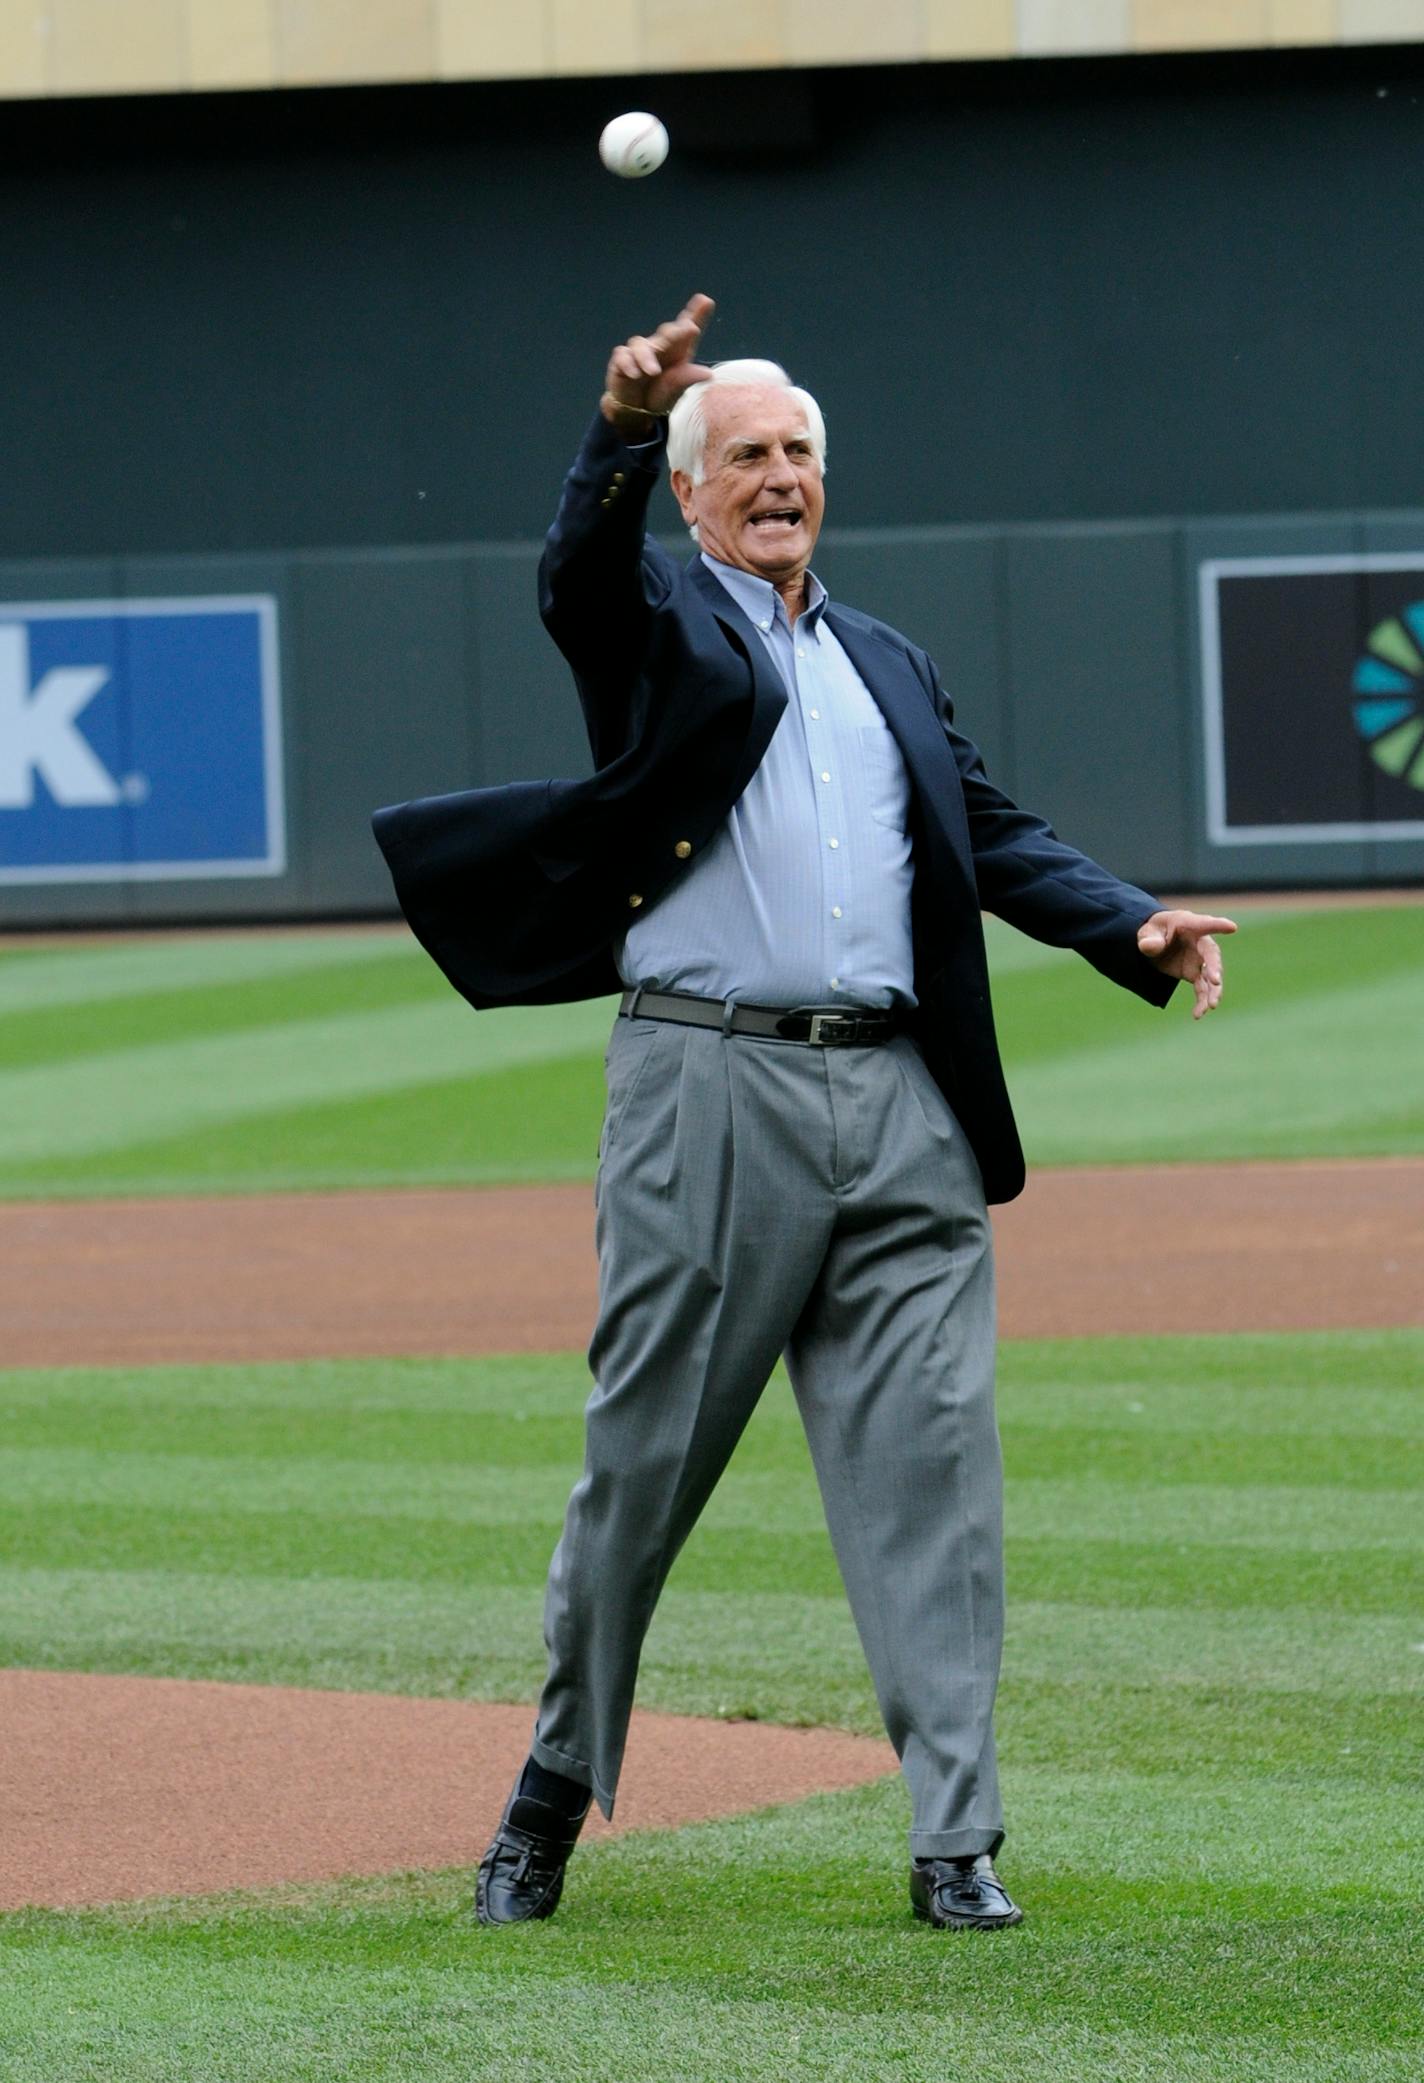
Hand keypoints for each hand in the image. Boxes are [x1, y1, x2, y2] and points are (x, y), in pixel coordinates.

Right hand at [602, 293, 715, 425]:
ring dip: (647, 357)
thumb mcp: (675, 390)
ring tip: (654, 371)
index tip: (705, 301)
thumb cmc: (660, 394)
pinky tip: (635, 374)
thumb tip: (707, 373)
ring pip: (641, 344)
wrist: (636, 411)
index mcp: (677, 350)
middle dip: (676, 331)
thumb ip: (687, 378)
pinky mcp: (621, 361)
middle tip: (690, 329)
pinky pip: (623, 356)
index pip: (685, 329)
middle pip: (667, 332)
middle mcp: (659, 346)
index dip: (695, 314)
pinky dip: (629, 363)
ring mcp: (639, 352)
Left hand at [1137, 909, 1237, 1018]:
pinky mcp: (1195, 974)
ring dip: (1213, 991)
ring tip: (1211, 1005)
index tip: (1232, 927)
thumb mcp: (1147, 932)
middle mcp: (1200, 943)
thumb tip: (1150, 947)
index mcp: (1189, 925)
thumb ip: (1150, 939)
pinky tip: (1198, 1015)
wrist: (1156, 942)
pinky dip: (1201, 1001)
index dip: (1218, 925)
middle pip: (1211, 955)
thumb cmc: (1155, 930)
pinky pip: (1202, 989)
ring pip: (1211, 976)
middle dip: (1215, 968)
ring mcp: (1200, 960)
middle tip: (1216, 981)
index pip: (1205, 924)